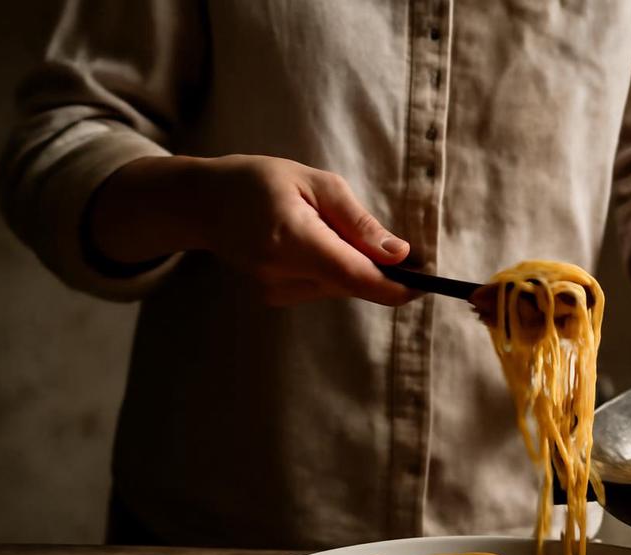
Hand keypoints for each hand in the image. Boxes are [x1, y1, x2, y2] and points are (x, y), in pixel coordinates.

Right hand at [88, 155, 415, 306]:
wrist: (204, 203)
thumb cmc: (260, 181)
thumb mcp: (315, 183)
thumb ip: (358, 222)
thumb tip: (399, 254)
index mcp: (291, 239)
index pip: (354, 277)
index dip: (395, 286)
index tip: (426, 283)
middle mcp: (280, 274)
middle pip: (352, 283)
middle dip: (379, 268)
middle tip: (388, 242)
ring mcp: (274, 290)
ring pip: (340, 286)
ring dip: (351, 264)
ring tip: (326, 227)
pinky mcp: (274, 297)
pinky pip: (322, 287)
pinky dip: (332, 268)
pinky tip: (312, 243)